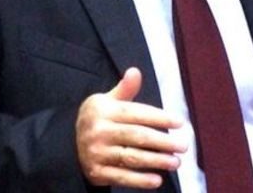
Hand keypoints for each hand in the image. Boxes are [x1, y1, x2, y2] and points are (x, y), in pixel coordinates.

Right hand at [76, 67, 185, 187]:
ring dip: (156, 161)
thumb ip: (125, 89)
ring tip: (175, 162)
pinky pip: (121, 177)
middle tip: (183, 146)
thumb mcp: (107, 100)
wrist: (69, 143)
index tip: (180, 123)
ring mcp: (97, 153)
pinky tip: (157, 180)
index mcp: (103, 111)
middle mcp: (99, 132)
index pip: (136, 114)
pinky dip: (140, 180)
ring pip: (132, 157)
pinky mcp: (96, 172)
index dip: (159, 118)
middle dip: (163, 142)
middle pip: (137, 136)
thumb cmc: (99, 119)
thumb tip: (135, 72)